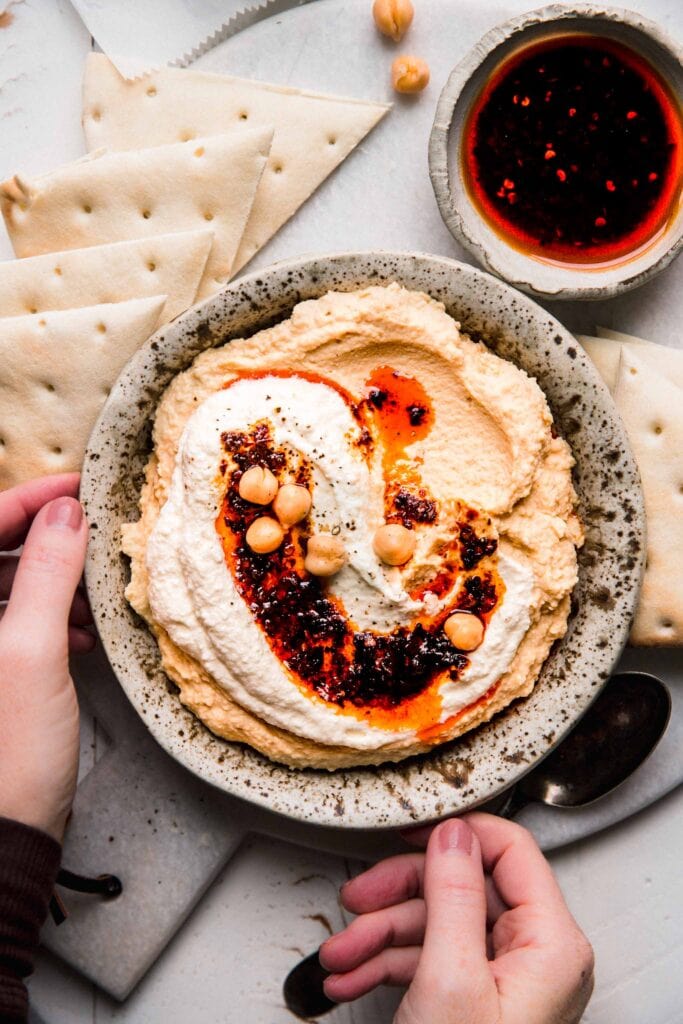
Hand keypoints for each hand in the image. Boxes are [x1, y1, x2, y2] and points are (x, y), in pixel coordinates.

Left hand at [0, 475, 91, 841]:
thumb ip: (45, 573)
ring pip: (4, 590)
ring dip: (49, 586)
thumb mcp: (32, 654)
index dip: (28, 499)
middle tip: (94, 542)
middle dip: (45, 546)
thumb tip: (65, 512)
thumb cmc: (7, 757)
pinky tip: (77, 636)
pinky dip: (46, 620)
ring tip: (89, 601)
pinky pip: (12, 626)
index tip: (77, 487)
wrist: (0, 839)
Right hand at [320, 813, 593, 1023]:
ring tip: (341, 954)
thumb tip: (453, 834)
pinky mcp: (476, 1002)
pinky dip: (386, 966)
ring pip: (436, 926)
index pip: (509, 850)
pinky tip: (352, 976)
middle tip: (358, 899)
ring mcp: (504, 980)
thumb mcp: (450, 979)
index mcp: (550, 942)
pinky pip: (429, 961)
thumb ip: (453, 896)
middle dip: (398, 896)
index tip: (410, 832)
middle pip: (462, 888)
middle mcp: (533, 956)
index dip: (455, 835)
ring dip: (379, 937)